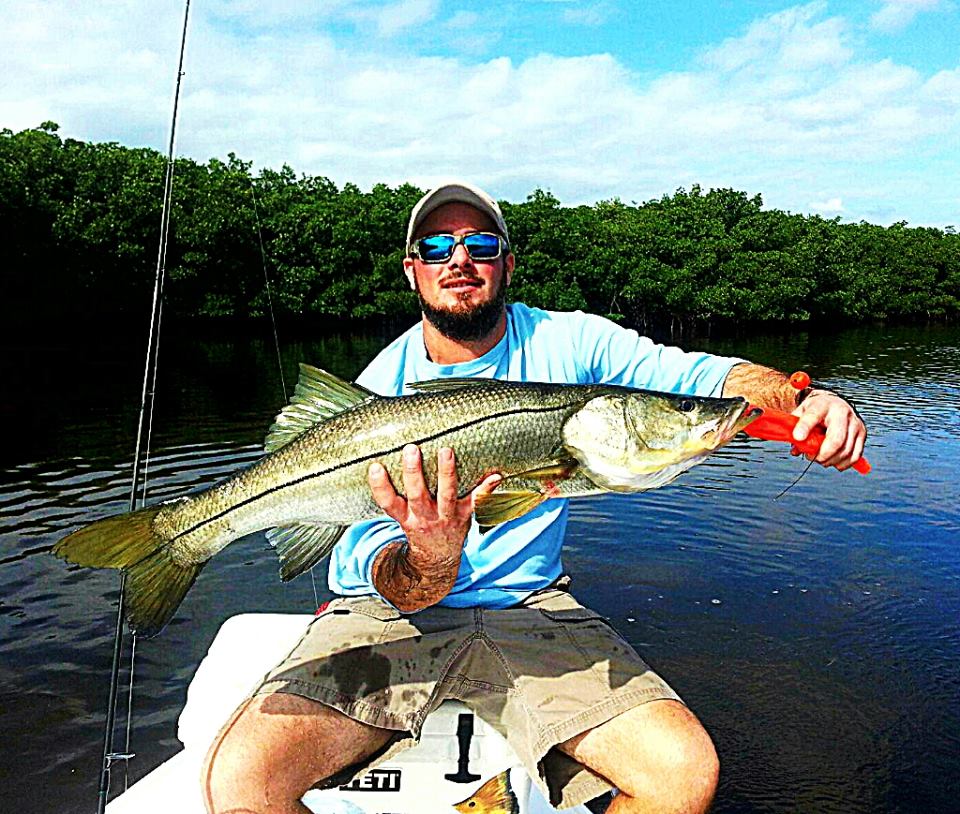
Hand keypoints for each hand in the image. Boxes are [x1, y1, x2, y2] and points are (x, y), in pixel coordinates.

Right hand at [368, 444, 501, 561]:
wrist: (437, 558)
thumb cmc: (418, 525)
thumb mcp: (400, 515)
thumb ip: (392, 493)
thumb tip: (378, 459)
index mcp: (405, 516)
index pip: (388, 502)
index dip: (380, 486)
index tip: (375, 467)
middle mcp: (424, 517)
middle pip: (417, 495)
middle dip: (413, 473)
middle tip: (411, 449)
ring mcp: (446, 516)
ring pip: (446, 495)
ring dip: (446, 473)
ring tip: (446, 451)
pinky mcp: (465, 515)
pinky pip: (476, 501)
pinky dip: (487, 489)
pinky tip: (496, 475)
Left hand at [791, 390, 866, 470]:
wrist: (833, 403)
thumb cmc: (815, 410)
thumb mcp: (801, 412)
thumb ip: (795, 429)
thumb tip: (796, 450)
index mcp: (823, 404)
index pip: (813, 415)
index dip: (805, 427)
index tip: (797, 437)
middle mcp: (842, 412)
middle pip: (836, 440)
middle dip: (822, 454)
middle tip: (810, 457)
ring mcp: (855, 423)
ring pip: (846, 451)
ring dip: (830, 461)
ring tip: (820, 459)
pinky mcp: (862, 433)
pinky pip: (855, 455)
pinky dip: (843, 463)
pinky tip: (833, 462)